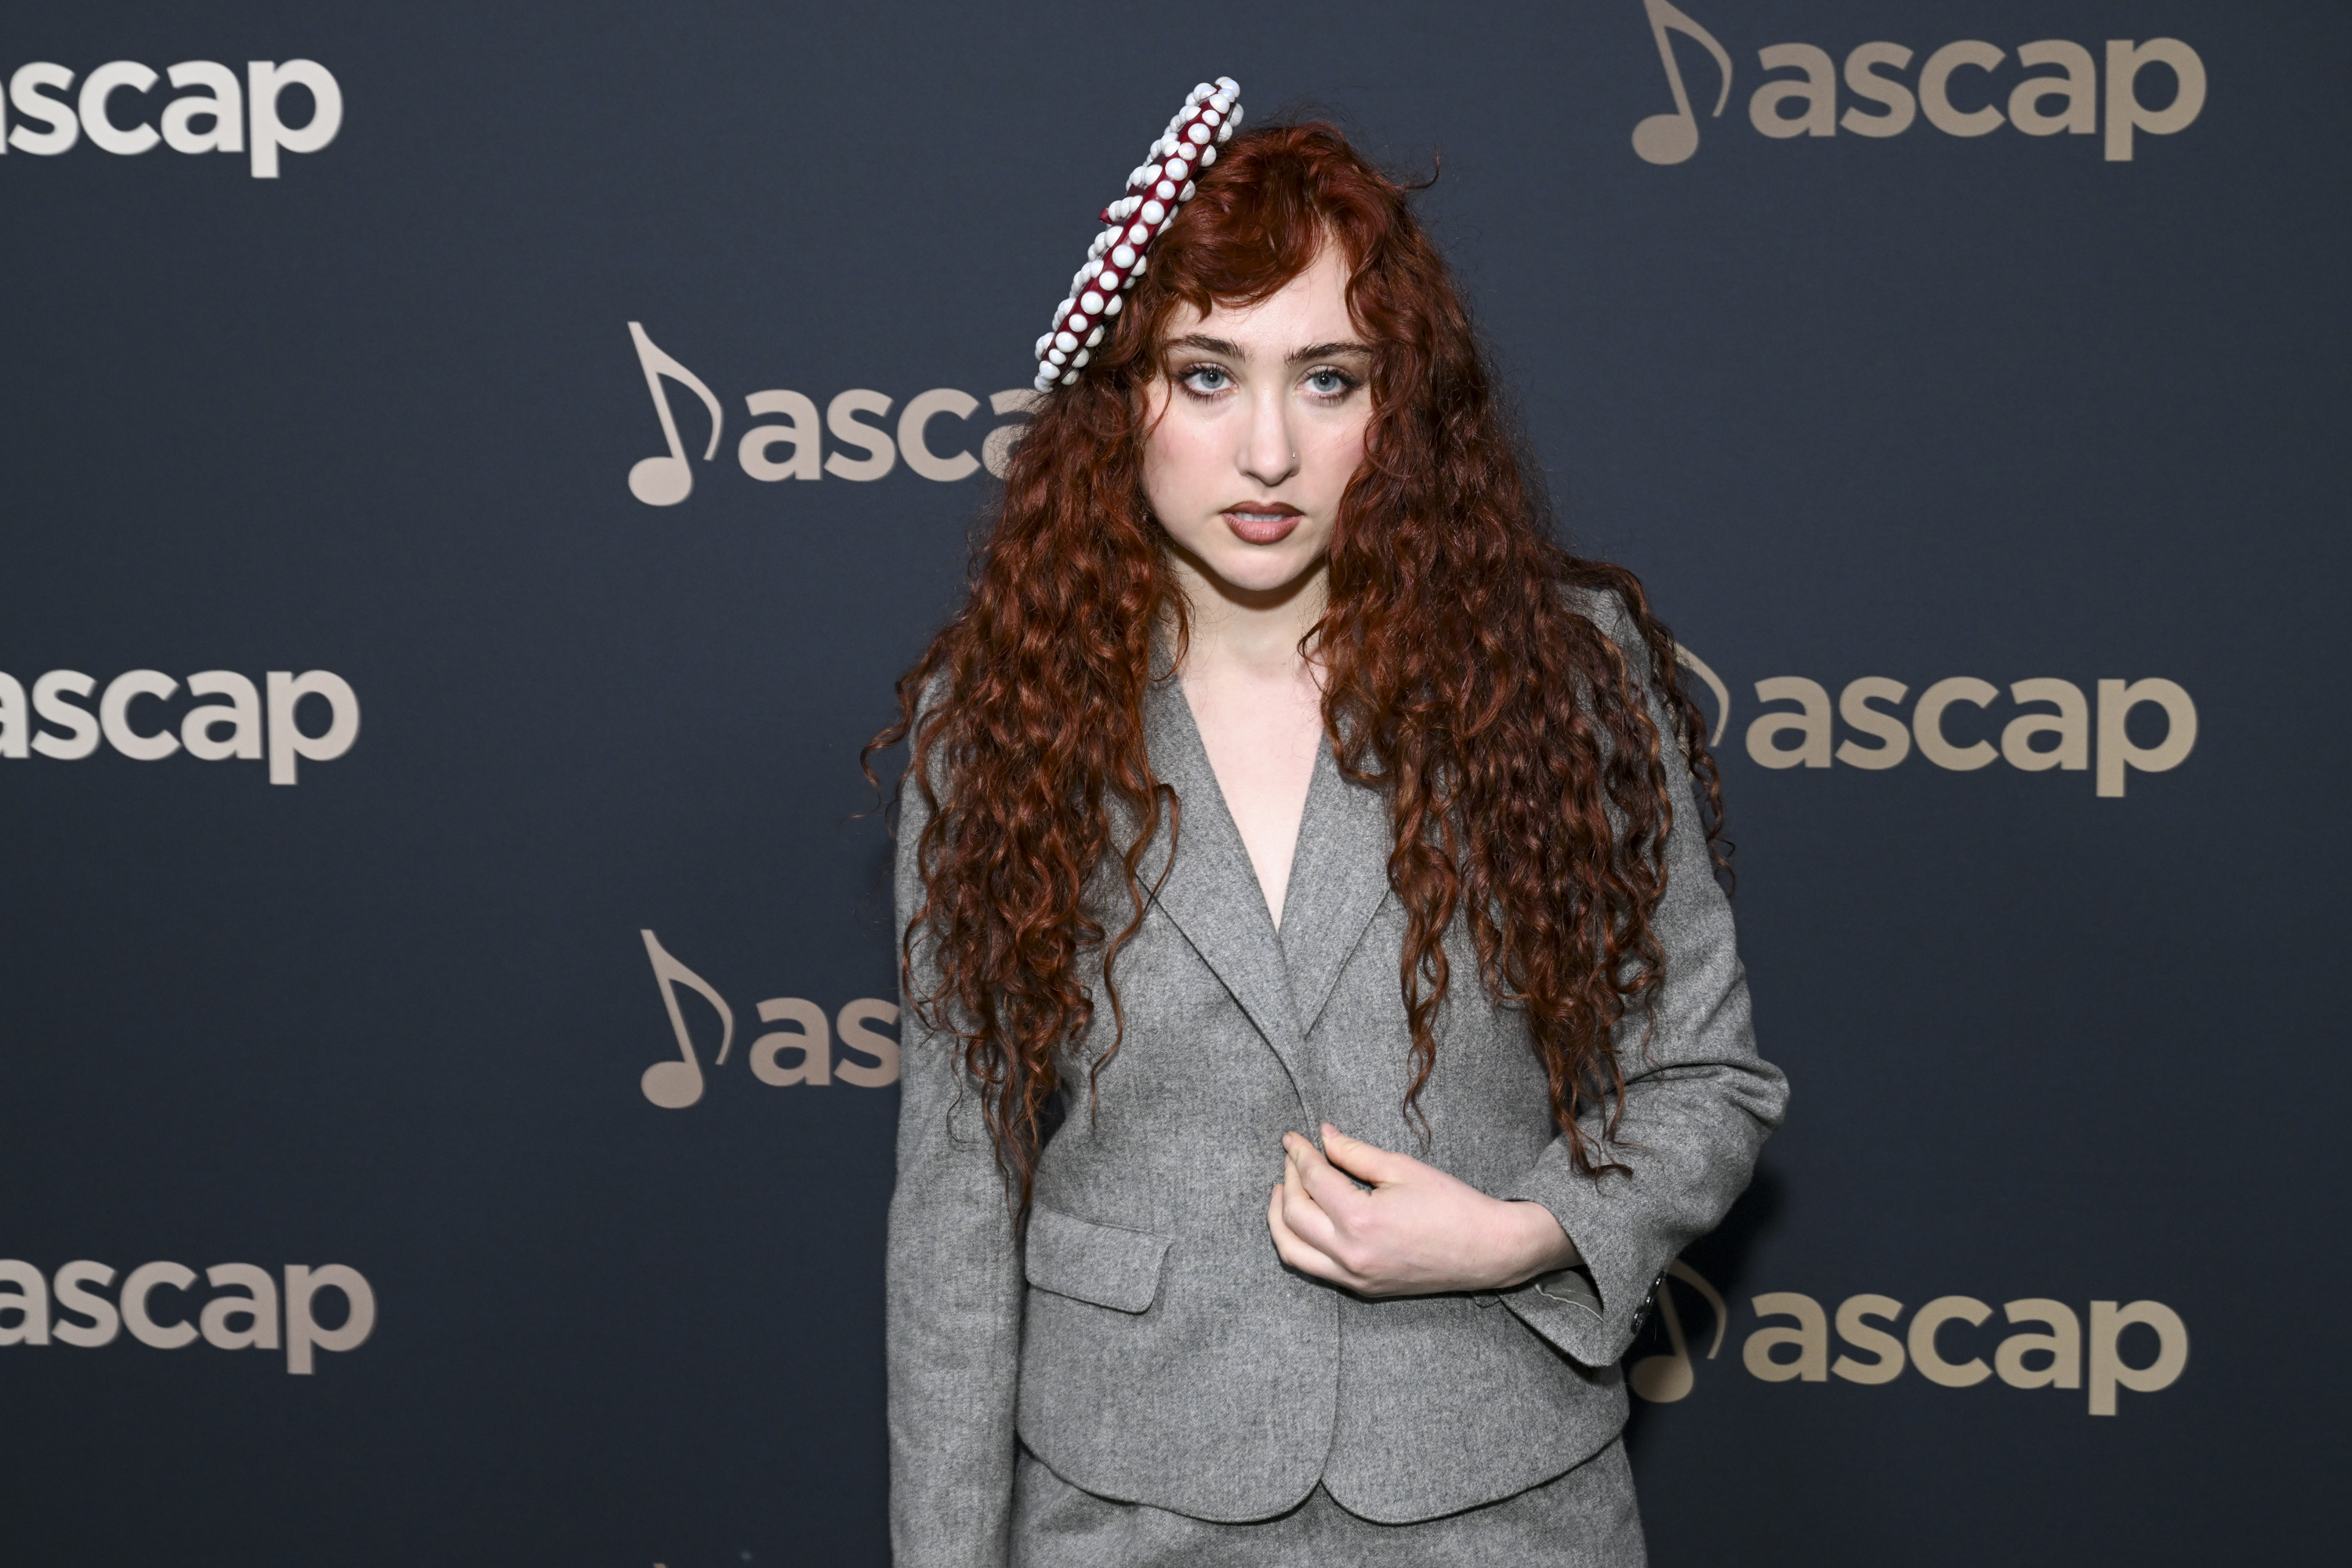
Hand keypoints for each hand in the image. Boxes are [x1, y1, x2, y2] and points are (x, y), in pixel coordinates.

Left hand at [1266, 1124, 1580, 1297]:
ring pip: (1293, 1252)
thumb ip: (1355, 1153)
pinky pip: (1315, 1269)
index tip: (1292, 1138)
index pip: (1313, 1180)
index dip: (1299, 1154)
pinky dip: (1300, 1243)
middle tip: (1292, 1158)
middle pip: (1293, 1216)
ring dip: (1280, 1219)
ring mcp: (1355, 1277)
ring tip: (1283, 1191)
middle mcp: (1350, 1255)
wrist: (1488, 1250)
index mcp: (1359, 1220)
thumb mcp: (1401, 1169)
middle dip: (1288, 1180)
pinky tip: (1306, 1221)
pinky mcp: (1363, 1288)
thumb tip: (1323, 1136)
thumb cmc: (1451, 1205)